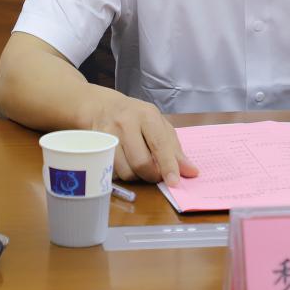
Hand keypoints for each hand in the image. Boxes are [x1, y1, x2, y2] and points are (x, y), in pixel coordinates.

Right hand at [84, 87, 198, 184]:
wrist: (103, 107)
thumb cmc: (137, 117)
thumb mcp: (159, 126)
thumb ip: (175, 150)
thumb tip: (191, 172)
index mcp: (147, 116)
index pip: (159, 144)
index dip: (167, 165)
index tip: (174, 182)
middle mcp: (127, 123)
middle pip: (141, 162)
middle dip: (152, 175)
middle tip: (156, 173)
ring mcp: (109, 134)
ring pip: (125, 171)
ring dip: (137, 176)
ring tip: (140, 166)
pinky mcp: (97, 147)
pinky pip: (112, 172)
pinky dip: (122, 175)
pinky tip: (126, 164)